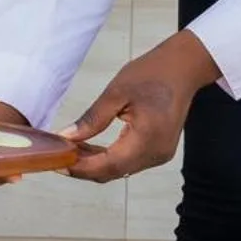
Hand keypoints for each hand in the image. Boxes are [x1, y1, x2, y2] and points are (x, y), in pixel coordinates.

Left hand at [62, 31, 221, 182]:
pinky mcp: (158, 151)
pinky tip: (89, 148)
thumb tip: (67, 138)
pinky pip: (129, 162)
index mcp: (148, 139)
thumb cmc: (152, 74)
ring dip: (95, 164)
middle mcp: (156, 154)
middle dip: (84, 169)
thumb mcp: (116, 92)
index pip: (109, 165)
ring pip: (120, 169)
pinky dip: (108, 158)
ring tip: (69, 152)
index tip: (57, 164)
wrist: (183, 68)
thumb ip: (92, 119)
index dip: (81, 168)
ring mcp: (159, 155)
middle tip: (57, 158)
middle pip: (114, 172)